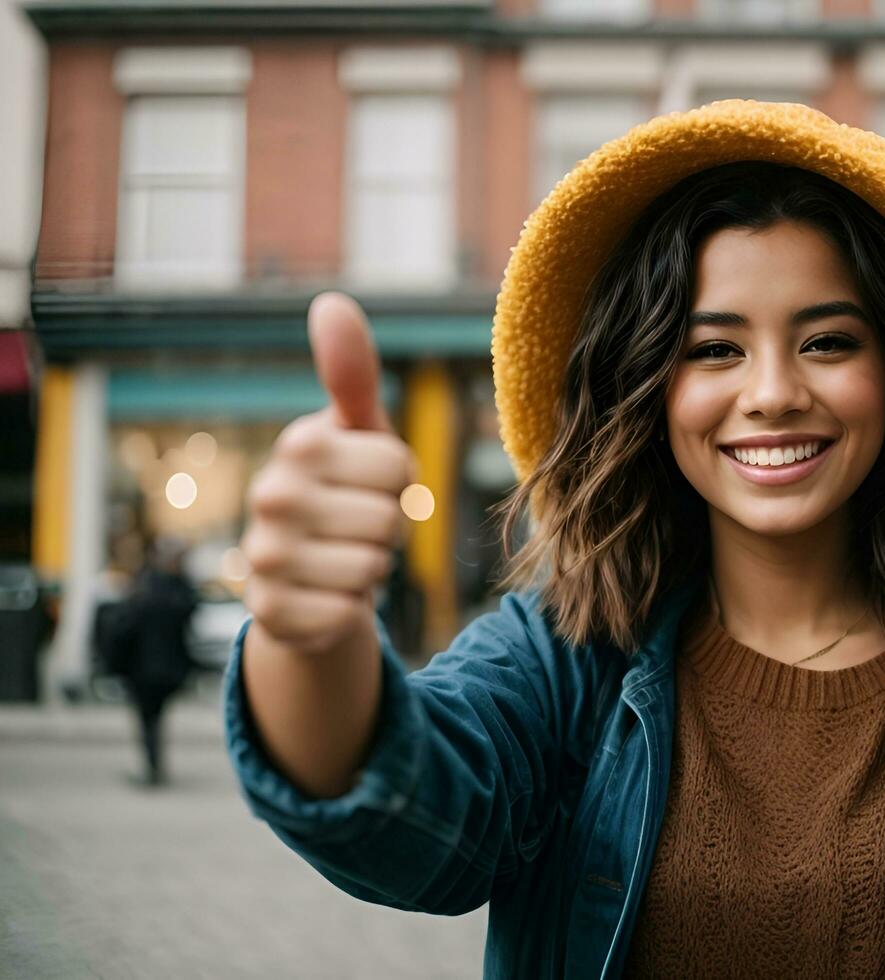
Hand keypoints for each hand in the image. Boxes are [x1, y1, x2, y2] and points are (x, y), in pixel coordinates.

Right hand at [241, 292, 416, 655]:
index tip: (371, 483)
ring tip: (342, 555)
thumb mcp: (358, 430)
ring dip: (371, 569)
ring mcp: (262, 559)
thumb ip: (352, 372)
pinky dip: (349, 610)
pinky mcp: (269, 614)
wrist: (306, 573)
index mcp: (299, 445)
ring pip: (371, 570)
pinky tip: (326, 594)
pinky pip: (346, 617)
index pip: (400, 469)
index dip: (401, 482)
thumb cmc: (345, 488)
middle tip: (357, 525)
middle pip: (388, 521)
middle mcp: (270, 497)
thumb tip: (332, 302)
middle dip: (388, 528)